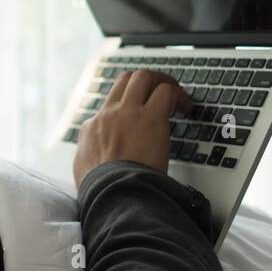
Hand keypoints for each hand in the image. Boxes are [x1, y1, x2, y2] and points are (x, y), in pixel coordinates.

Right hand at [72, 69, 192, 187]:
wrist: (113, 193)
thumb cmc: (103, 192)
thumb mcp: (84, 173)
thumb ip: (90, 160)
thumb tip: (95, 162)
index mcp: (92, 129)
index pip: (110, 106)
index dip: (129, 107)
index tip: (141, 117)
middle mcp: (108, 115)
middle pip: (125, 80)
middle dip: (145, 81)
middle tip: (159, 92)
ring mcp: (128, 112)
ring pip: (143, 77)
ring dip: (161, 82)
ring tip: (175, 95)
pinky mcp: (151, 117)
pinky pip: (166, 92)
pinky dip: (179, 95)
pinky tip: (186, 108)